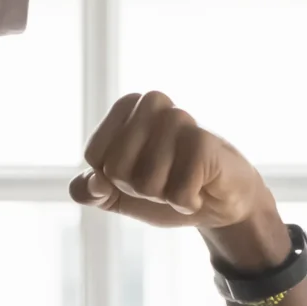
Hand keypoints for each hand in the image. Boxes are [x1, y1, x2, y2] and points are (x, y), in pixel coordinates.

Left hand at [69, 92, 282, 267]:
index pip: (94, 155)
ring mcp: (180, 119)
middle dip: (138, 189)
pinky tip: (201, 190)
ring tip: (184, 182)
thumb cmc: (166, 188)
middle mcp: (152, 103)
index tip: (136, 173)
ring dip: (164, 196)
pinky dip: (185, 202)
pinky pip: (177, 191)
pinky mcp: (204, 142)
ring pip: (146, 182)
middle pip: (117, 170)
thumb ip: (89, 192)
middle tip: (164, 180)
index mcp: (127, 107)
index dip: (110, 178)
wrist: (218, 202)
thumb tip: (94, 183)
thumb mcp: (117, 195)